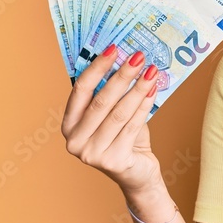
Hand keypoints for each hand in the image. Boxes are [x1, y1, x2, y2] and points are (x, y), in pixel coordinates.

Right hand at [61, 45, 162, 193]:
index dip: (97, 67)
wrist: (137, 174)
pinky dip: (144, 106)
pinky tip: (153, 91)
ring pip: (119, 113)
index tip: (114, 48)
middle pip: (101, 101)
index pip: (80, 90)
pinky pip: (132, 126)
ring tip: (152, 71)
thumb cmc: (124, 139)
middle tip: (138, 56)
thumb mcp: (112, 115)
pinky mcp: (113, 161)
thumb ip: (112, 95)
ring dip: (137, 89)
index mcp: (69, 125)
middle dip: (122, 75)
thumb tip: (126, 59)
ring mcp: (92, 154)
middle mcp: (75, 141)